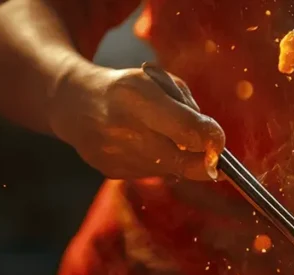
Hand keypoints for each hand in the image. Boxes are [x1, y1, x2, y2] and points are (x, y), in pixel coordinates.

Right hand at [48, 64, 223, 180]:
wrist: (75, 104)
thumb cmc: (127, 89)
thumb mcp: (158, 81)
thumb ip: (188, 107)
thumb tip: (213, 141)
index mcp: (136, 97)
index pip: (187, 130)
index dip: (211, 140)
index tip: (218, 141)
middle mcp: (123, 129)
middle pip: (183, 163)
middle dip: (204, 162)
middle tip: (212, 155)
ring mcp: (115, 155)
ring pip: (170, 171)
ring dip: (179, 159)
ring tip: (162, 137)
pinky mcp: (111, 171)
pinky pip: (152, 174)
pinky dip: (158, 163)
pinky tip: (142, 146)